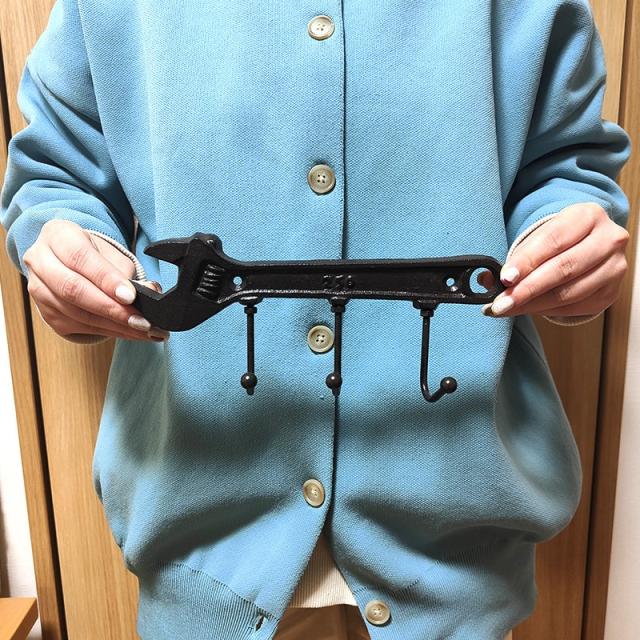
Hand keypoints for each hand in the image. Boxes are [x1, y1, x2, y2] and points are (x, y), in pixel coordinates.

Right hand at [22, 219, 168, 343]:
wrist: (68, 262)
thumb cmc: (93, 254)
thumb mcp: (110, 253)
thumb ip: (126, 272)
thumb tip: (149, 292)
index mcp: (58, 235)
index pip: (80, 258)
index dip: (106, 279)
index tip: (130, 296)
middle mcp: (41, 261)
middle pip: (74, 290)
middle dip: (113, 309)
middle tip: (143, 322)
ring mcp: (39, 290)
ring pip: (77, 314)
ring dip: (115, 326)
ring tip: (145, 331)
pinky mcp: (46, 314)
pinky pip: (79, 327)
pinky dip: (109, 332)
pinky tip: (130, 333)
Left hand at [478, 203, 629, 318]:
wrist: (588, 246)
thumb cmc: (558, 241)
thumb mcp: (538, 238)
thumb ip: (515, 257)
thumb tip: (487, 280)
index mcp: (587, 216)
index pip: (553, 240)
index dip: (527, 261)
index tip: (505, 278)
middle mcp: (608, 239)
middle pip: (563, 268)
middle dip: (527, 289)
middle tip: (501, 303)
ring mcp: (614, 268)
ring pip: (569, 293)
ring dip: (533, 305)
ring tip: (507, 309)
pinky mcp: (611, 293)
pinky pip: (575, 307)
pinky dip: (546, 311)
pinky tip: (527, 309)